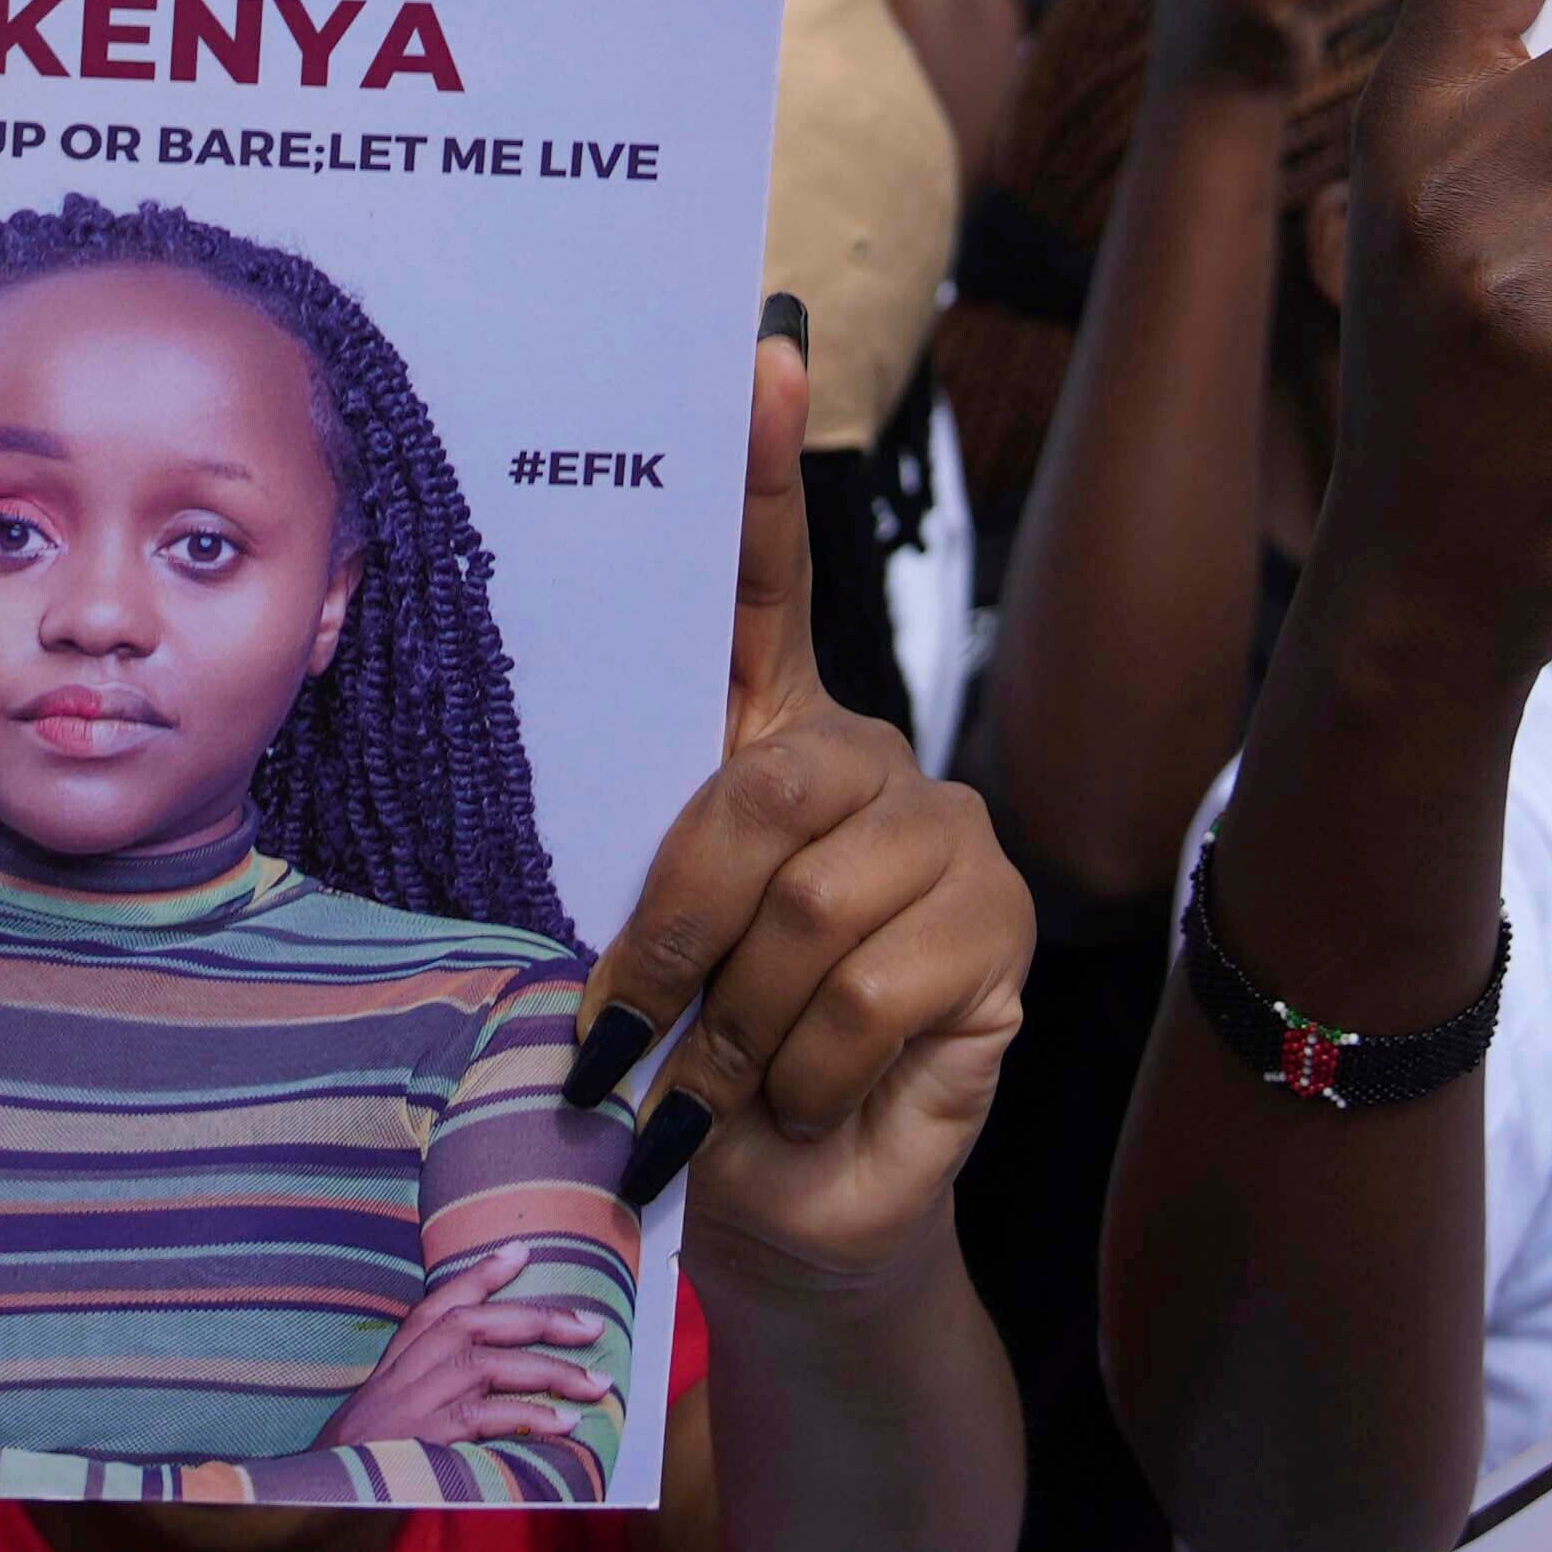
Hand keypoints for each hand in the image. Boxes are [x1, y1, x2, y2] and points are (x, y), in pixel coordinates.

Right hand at [311, 1241, 615, 1464]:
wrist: (317, 1497)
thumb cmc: (360, 1459)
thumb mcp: (385, 1409)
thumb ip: (424, 1384)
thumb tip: (490, 1377)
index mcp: (397, 1359)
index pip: (440, 1302)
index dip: (481, 1274)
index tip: (522, 1251)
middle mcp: (406, 1370)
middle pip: (476, 1323)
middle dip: (539, 1318)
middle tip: (591, 1324)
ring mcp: (414, 1401)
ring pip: (489, 1365)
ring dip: (550, 1371)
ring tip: (596, 1383)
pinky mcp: (425, 1438)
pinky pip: (485, 1417)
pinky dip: (529, 1417)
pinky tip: (564, 1424)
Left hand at [569, 324, 1033, 1286]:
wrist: (775, 1200)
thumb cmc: (682, 1057)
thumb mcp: (624, 945)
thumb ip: (617, 864)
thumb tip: (550, 807)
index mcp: (763, 730)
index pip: (764, 574)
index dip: (760, 469)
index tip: (754, 351)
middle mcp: (867, 760)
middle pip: (766, 785)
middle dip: (675, 921)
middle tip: (620, 1027)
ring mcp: (949, 837)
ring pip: (817, 902)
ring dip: (736, 1024)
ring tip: (713, 1085)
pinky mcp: (1001, 931)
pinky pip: (879, 983)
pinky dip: (803, 1067)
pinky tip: (796, 1098)